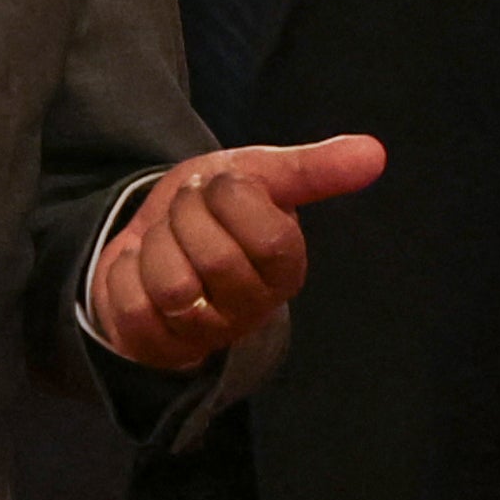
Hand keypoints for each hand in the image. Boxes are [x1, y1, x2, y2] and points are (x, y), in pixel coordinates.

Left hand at [89, 137, 386, 368]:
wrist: (150, 235)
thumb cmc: (212, 209)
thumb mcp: (257, 175)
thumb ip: (311, 169)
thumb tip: (375, 152)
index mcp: (287, 268)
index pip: (269, 237)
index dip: (230, 197)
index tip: (218, 187)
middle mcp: (252, 310)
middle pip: (216, 261)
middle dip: (187, 218)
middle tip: (186, 212)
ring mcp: (205, 335)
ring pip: (173, 286)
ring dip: (154, 246)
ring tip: (164, 241)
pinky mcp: (157, 347)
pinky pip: (134, 305)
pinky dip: (125, 272)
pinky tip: (138, 268)